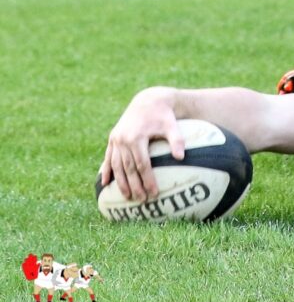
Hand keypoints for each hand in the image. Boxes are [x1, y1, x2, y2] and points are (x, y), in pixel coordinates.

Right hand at [99, 87, 185, 201]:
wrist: (148, 100)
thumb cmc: (163, 115)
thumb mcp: (172, 125)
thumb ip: (177, 140)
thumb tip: (181, 157)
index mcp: (136, 137)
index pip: (142, 164)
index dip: (147, 179)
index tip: (154, 192)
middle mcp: (122, 140)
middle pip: (128, 168)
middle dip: (134, 185)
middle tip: (141, 200)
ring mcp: (115, 140)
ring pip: (116, 165)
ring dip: (120, 182)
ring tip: (127, 197)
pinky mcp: (112, 139)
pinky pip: (108, 158)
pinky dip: (106, 170)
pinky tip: (105, 183)